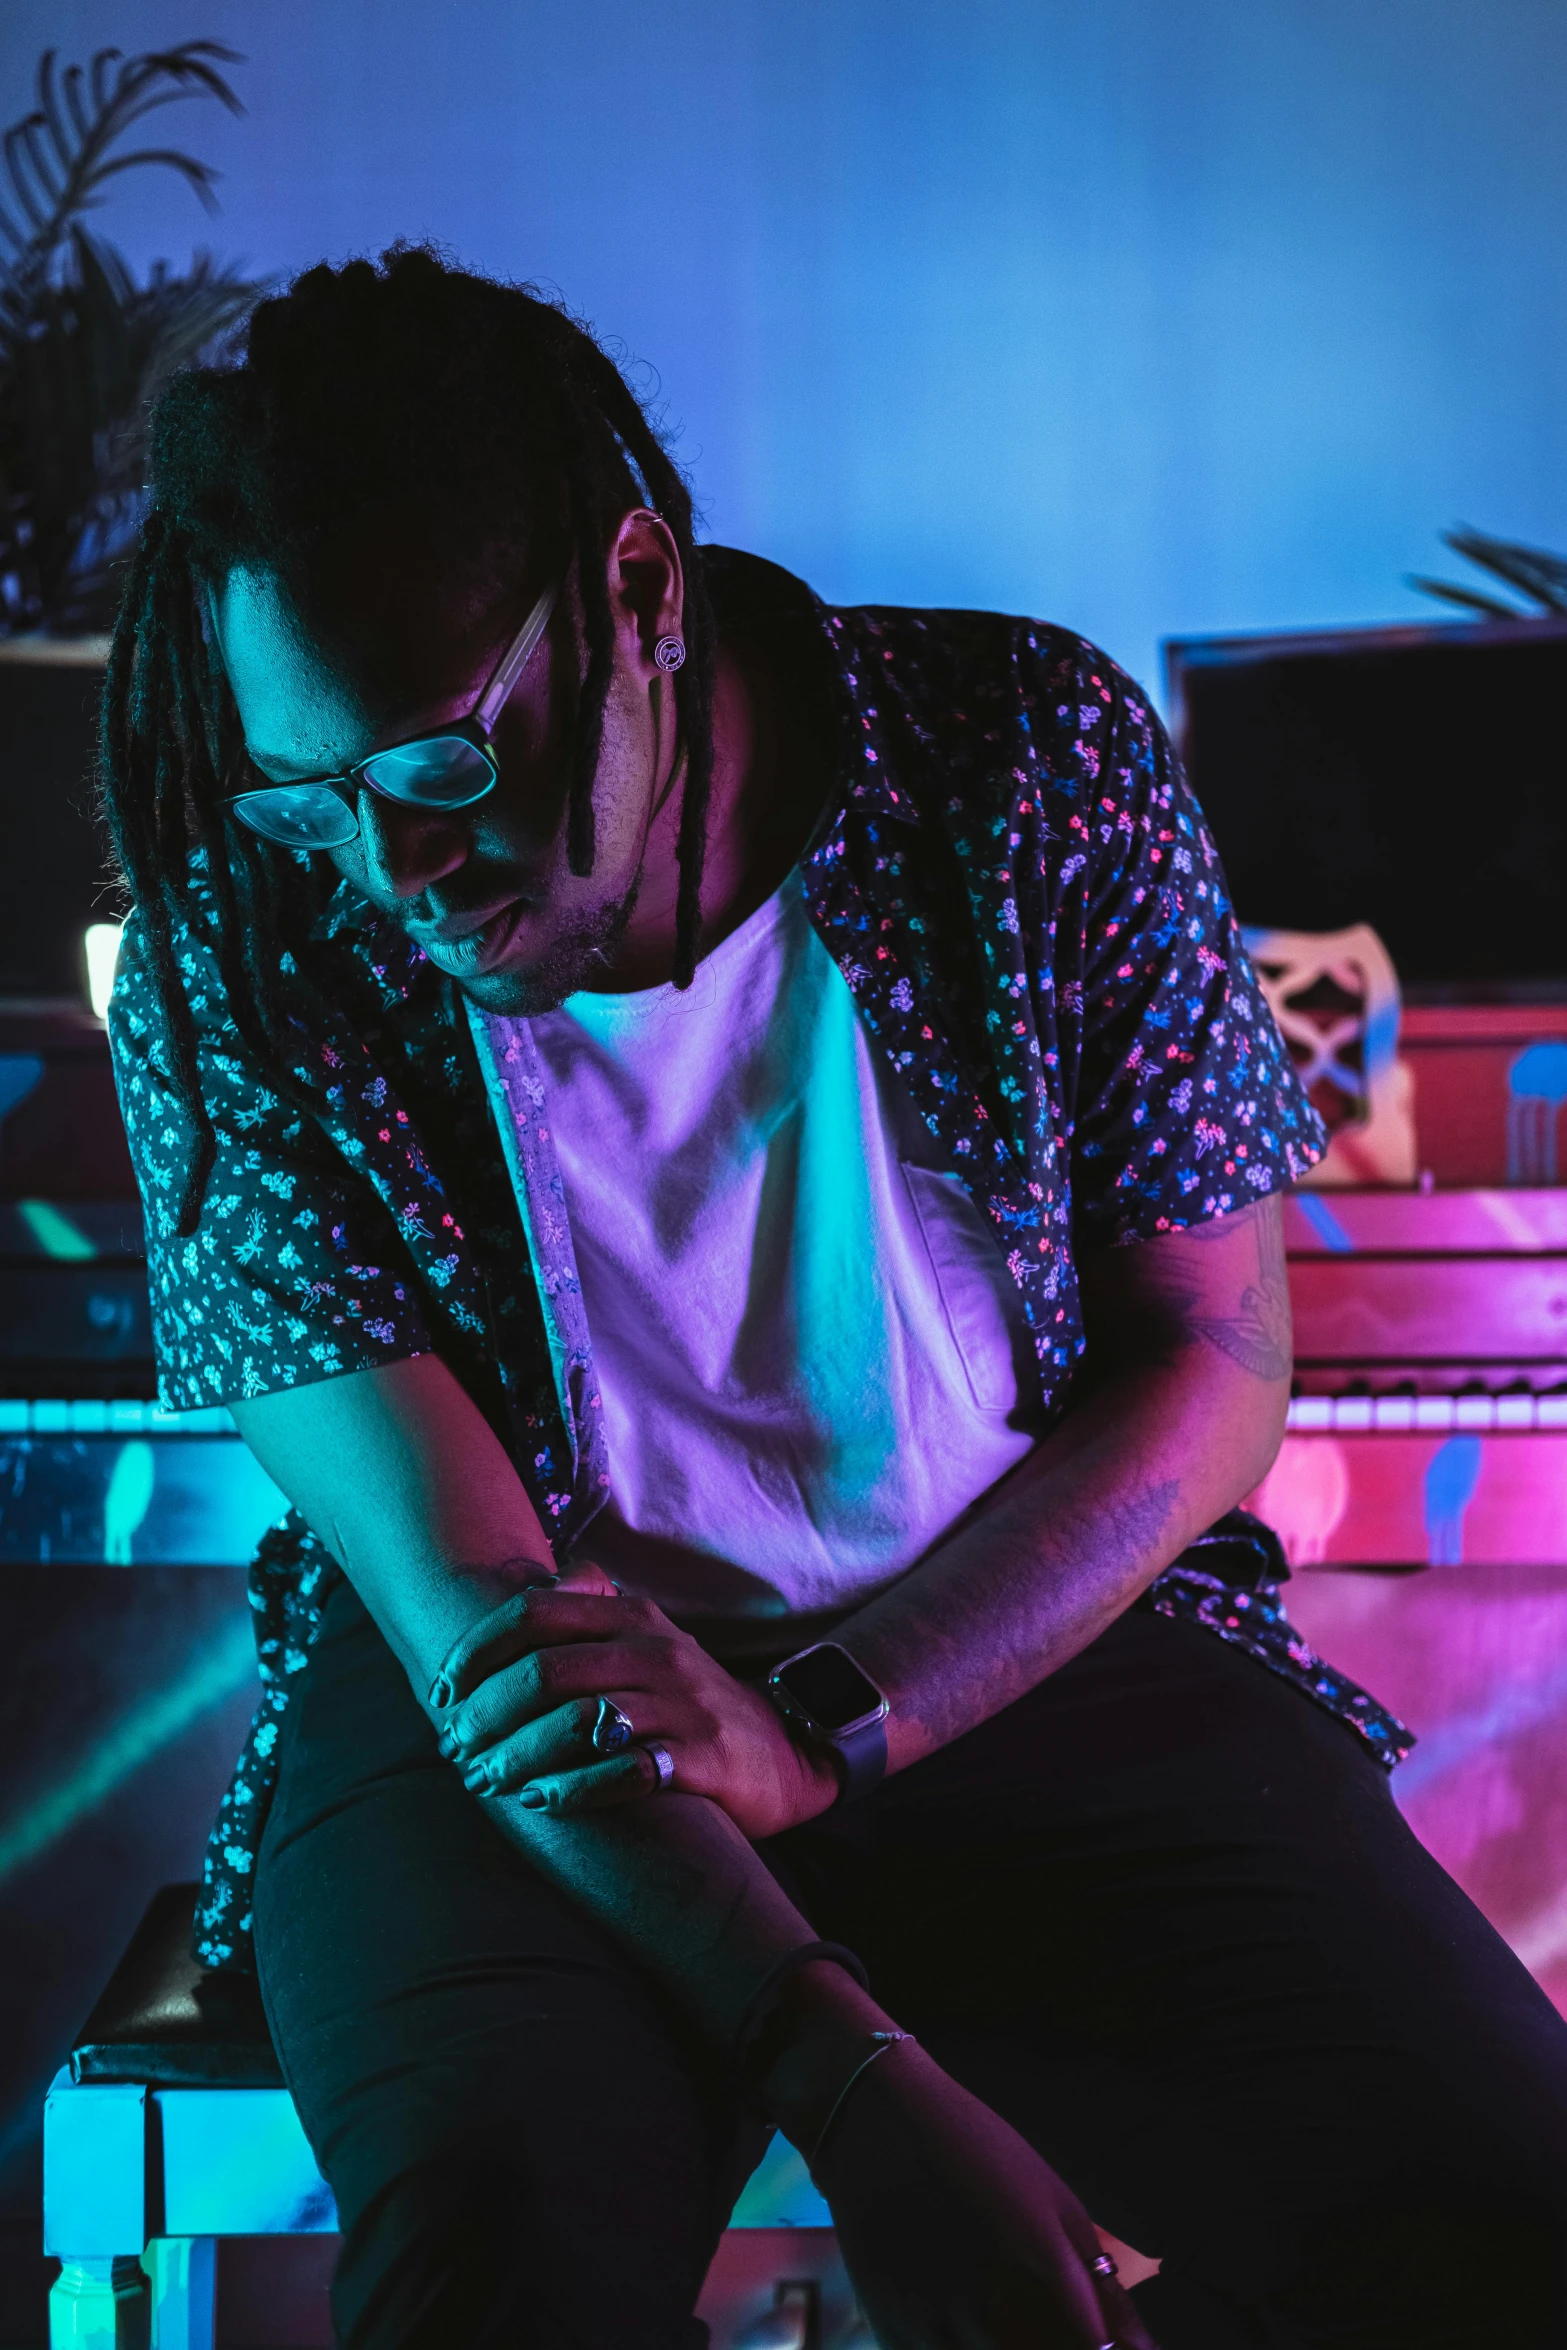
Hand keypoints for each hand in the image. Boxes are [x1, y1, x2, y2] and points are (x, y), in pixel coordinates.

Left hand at [428, 1570, 841, 1837]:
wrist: (787, 1752)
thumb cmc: (691, 1699)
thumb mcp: (649, 1638)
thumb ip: (591, 1610)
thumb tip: (519, 1593)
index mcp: (631, 1615)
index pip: (535, 1613)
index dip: (477, 1650)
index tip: (442, 1690)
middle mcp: (655, 1650)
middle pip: (544, 1671)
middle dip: (485, 1713)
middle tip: (457, 1748)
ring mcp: (682, 1704)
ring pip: (576, 1722)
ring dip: (518, 1756)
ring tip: (488, 1781)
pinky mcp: (702, 1758)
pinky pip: (624, 1771)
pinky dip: (573, 1788)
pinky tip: (543, 1801)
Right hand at [760, 1969, 1157, 2349]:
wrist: (877, 2127)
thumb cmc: (979, 2154)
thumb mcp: (1057, 2207)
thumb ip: (1105, 2292)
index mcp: (1049, 2283)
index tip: (1096, 2342)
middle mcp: (997, 2321)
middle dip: (1054, 2343)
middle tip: (1049, 2319)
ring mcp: (941, 2338)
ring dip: (1009, 2348)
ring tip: (1005, 2311)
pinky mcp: (897, 2343)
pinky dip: (963, 2348)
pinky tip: (964, 2319)